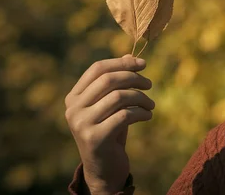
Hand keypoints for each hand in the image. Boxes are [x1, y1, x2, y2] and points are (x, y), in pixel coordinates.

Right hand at [65, 54, 154, 194]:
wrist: (103, 168)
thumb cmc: (110, 131)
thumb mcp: (113, 105)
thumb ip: (118, 82)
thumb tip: (131, 56)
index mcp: (73, 97)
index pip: (97, 68)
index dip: (122, 62)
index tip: (143, 64)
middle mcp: (73, 109)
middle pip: (109, 80)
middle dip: (134, 78)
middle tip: (150, 84)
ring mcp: (81, 124)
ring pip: (119, 97)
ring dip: (141, 97)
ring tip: (151, 104)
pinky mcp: (95, 138)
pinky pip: (125, 116)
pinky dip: (141, 113)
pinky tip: (148, 116)